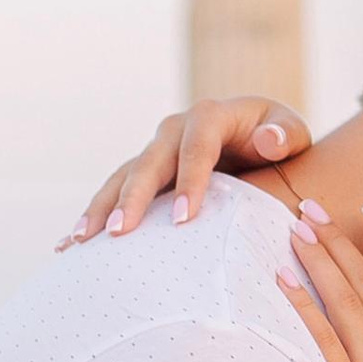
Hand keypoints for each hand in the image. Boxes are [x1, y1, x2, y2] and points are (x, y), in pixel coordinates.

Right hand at [57, 97, 312, 246]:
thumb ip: (285, 135)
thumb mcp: (291, 132)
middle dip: (132, 198)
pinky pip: (114, 192)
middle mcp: (174, 130)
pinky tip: (70, 244)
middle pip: (149, 163)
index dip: (190, 181)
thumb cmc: (278, 139)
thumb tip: (268, 140)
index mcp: (210, 116)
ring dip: (101, 207)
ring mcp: (155, 151)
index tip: (184, 219)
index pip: (197, 148)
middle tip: (118, 231)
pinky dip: (93, 215)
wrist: (258, 137)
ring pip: (122, 177)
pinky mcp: (145, 172)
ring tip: (81, 240)